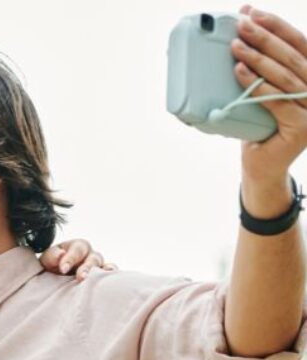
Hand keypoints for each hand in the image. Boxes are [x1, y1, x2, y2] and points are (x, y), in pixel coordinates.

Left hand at [39, 239, 115, 280]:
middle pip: (93, 259)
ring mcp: (99, 266)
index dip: (70, 259)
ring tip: (97, 280)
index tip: (63, 269)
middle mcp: (91, 255)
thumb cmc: (53, 265)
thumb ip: (52, 256)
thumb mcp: (48, 259)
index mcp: (77, 246)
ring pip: (104, 267)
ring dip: (101, 274)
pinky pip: (110, 276)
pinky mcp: (102, 278)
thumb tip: (60, 255)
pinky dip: (111, 279)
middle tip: (80, 278)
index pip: (76, 250)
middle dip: (86, 268)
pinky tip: (110, 284)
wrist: (56, 277)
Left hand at [233, 7, 306, 190]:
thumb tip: (243, 35)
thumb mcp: (266, 91)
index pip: (299, 44)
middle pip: (291, 57)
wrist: (263, 166)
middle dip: (264, 37)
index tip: (252, 12)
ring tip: (236, 45)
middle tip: (241, 24)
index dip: (277, 26)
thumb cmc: (260, 125)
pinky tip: (239, 71)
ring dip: (257, 57)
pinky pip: (275, 100)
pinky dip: (256, 84)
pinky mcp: (302, 127)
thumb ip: (266, 68)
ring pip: (283, 77)